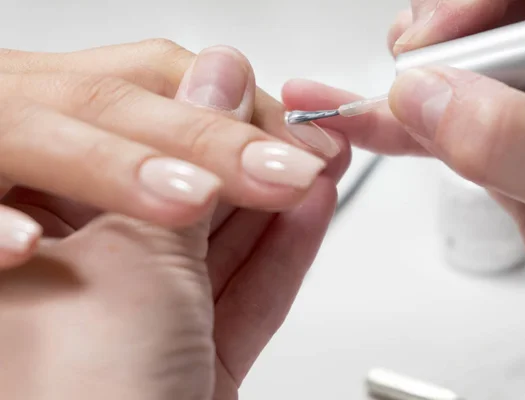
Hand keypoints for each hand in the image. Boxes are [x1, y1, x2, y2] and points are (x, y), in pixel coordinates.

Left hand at [0, 46, 350, 398]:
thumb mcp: (134, 258)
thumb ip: (186, 167)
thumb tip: (215, 82)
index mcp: (38, 246)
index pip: (128, 156)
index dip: (197, 122)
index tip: (249, 94)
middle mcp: (84, 287)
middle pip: (182, 201)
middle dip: (251, 160)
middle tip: (297, 125)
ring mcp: (143, 330)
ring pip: (221, 249)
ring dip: (279, 200)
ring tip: (321, 155)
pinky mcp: (191, 365)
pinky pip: (243, 296)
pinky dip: (284, 253)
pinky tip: (315, 209)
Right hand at [283, 1, 524, 311]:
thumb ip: (507, 137)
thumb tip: (422, 96)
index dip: (464, 8)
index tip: (422, 48)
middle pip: (476, 25)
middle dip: (429, 50)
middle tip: (410, 86)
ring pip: (450, 73)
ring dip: (396, 91)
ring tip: (347, 104)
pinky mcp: (499, 141)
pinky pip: (441, 123)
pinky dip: (396, 129)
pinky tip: (352, 124)